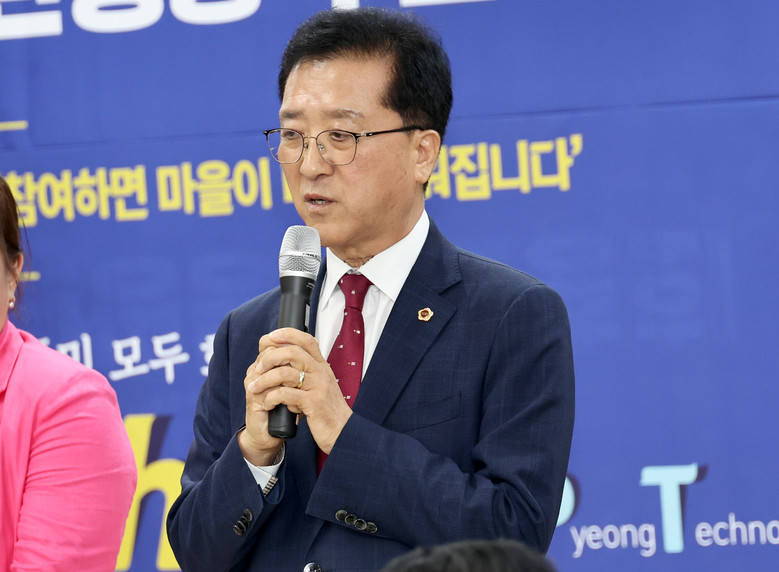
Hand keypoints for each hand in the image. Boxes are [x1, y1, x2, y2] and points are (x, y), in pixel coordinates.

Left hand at [245, 328, 352, 456]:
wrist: (343, 432)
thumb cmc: (327, 411)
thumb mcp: (320, 386)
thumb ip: (308, 373)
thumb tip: (286, 362)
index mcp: (322, 366)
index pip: (307, 340)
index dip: (288, 334)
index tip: (271, 336)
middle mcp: (321, 373)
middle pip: (293, 352)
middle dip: (270, 357)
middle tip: (258, 367)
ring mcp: (318, 387)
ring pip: (285, 373)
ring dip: (264, 380)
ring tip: (254, 387)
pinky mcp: (313, 403)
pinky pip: (286, 394)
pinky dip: (271, 397)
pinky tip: (267, 404)